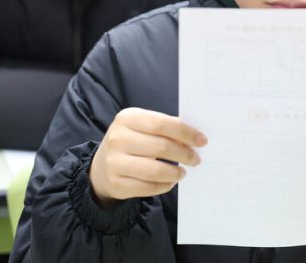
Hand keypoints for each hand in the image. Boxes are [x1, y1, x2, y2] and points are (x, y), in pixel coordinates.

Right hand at [90, 108, 206, 206]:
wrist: (102, 166)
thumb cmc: (132, 142)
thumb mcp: (143, 127)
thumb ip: (165, 128)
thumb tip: (196, 136)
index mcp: (127, 118)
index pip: (161, 124)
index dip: (185, 132)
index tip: (202, 141)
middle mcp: (118, 139)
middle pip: (161, 147)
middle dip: (184, 154)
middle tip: (196, 159)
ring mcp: (114, 162)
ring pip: (155, 171)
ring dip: (175, 173)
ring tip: (183, 172)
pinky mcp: (116, 184)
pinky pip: (148, 188)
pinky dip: (164, 186)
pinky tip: (170, 181)